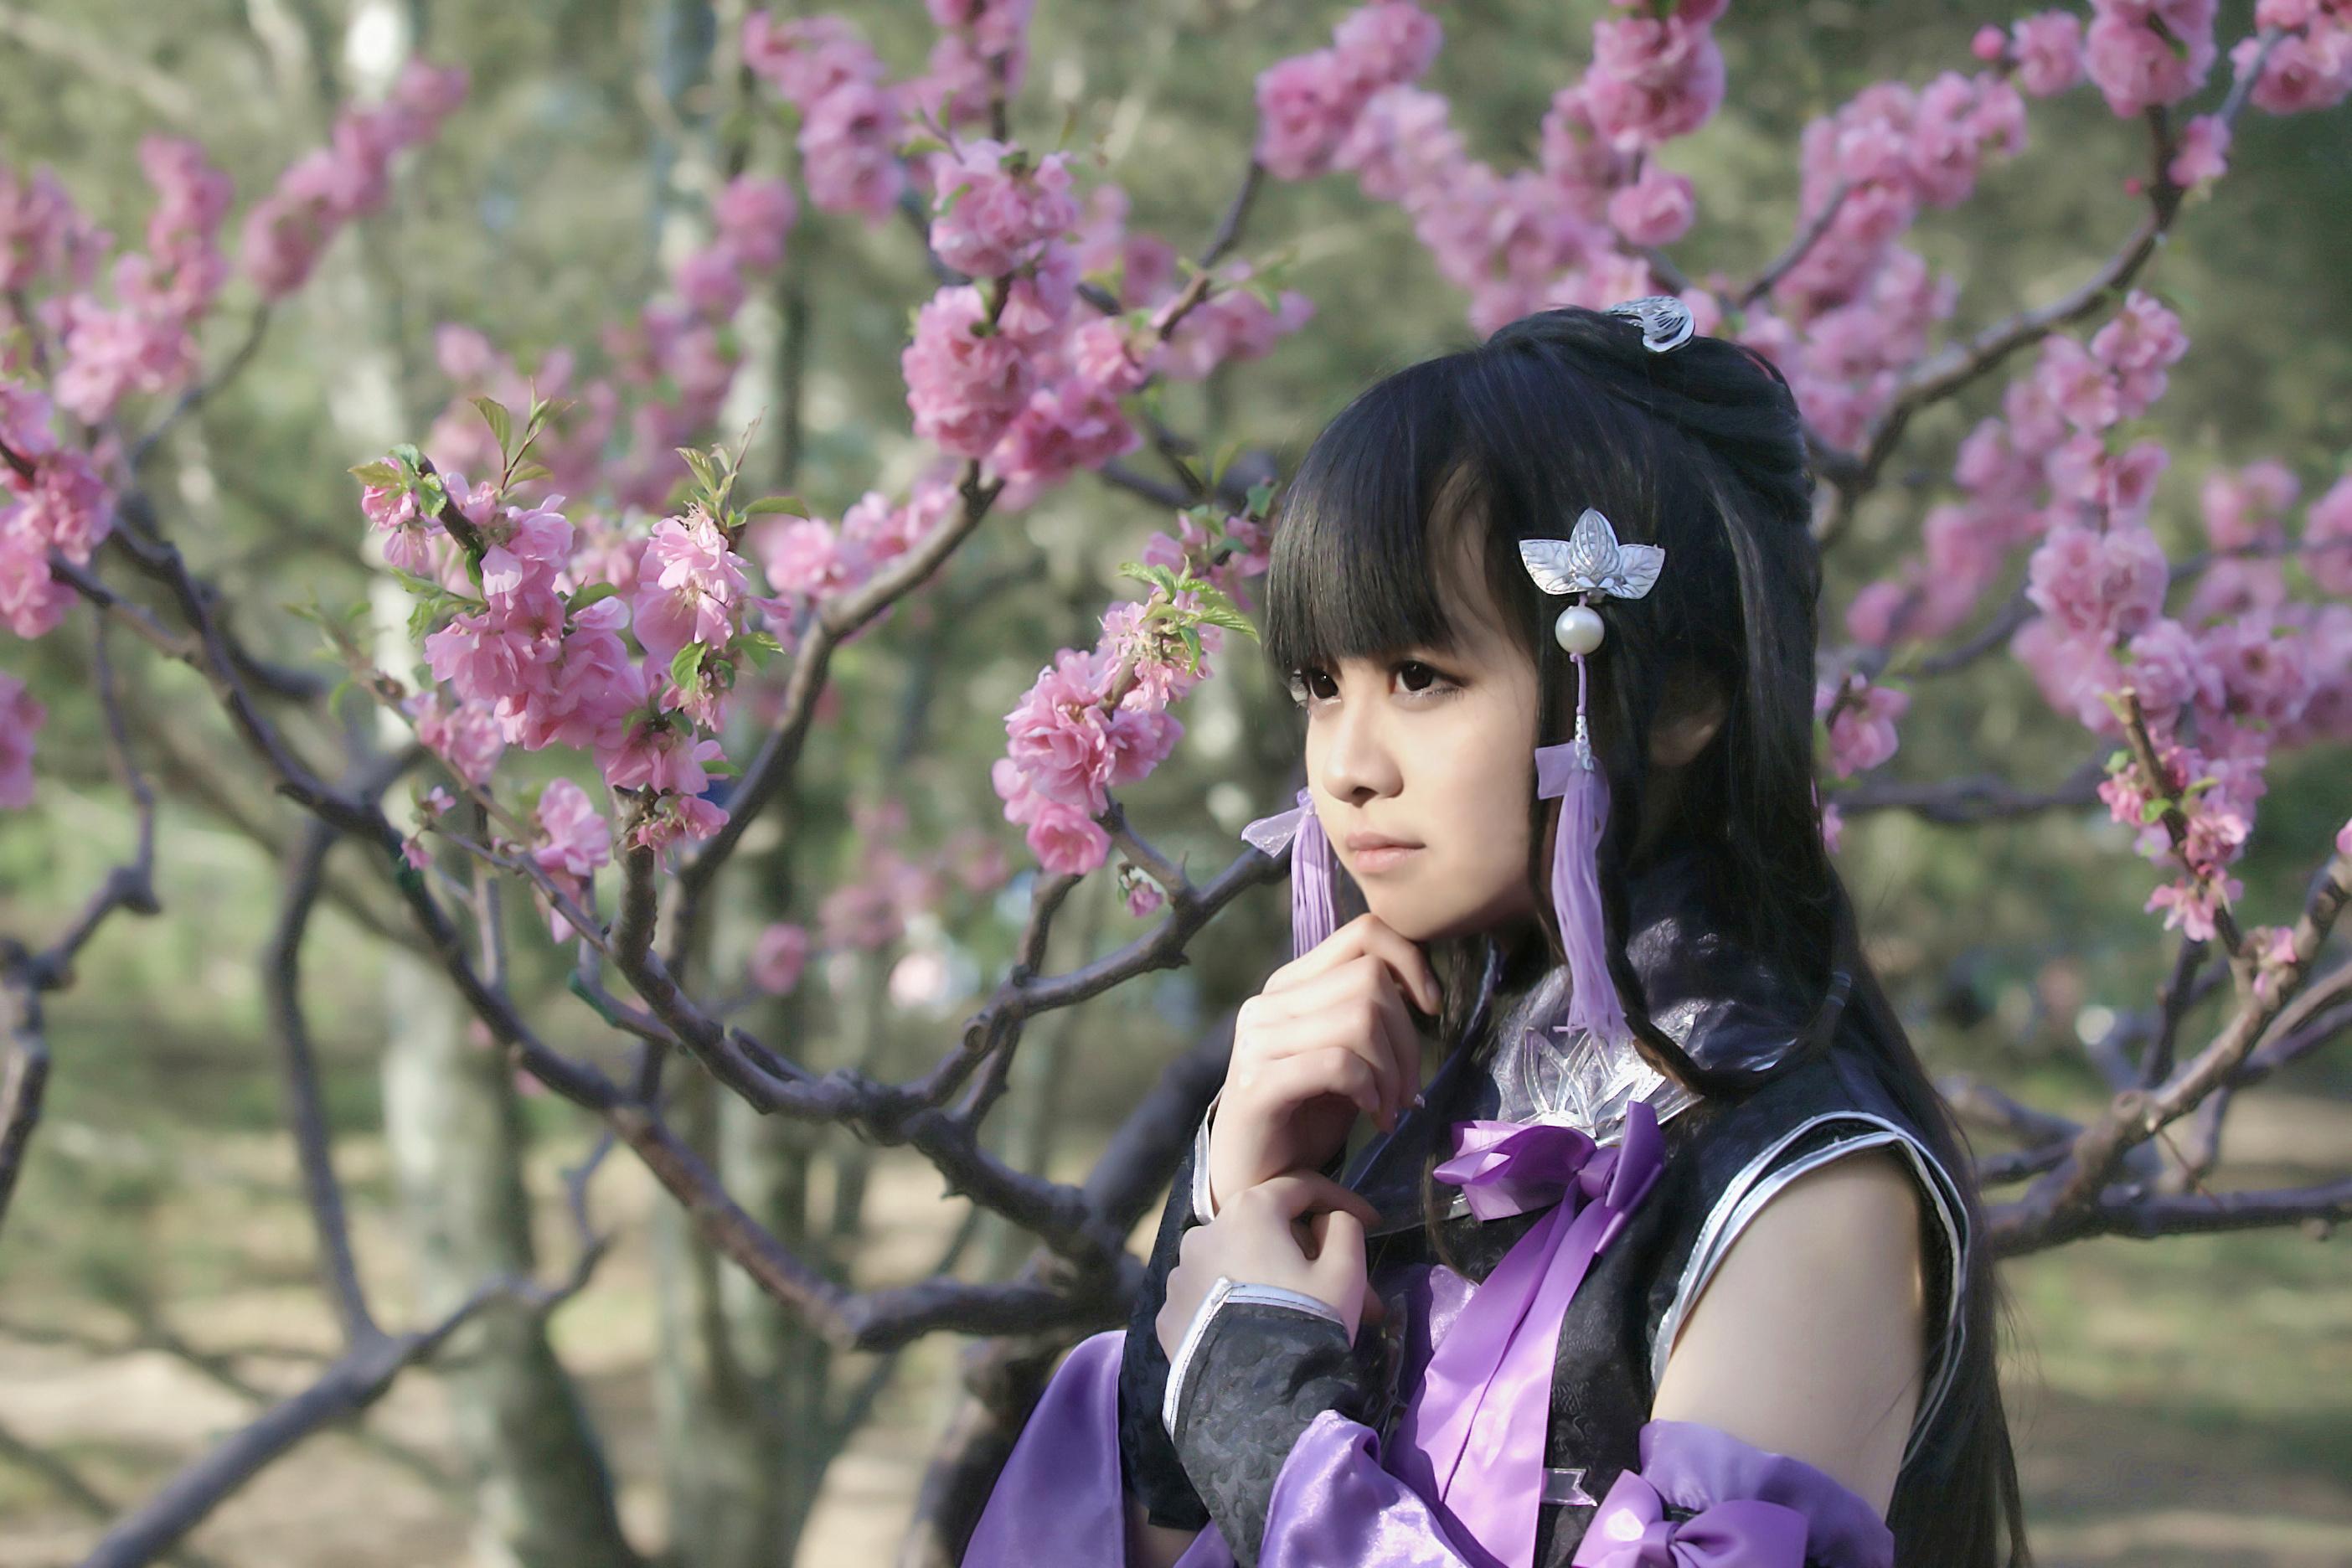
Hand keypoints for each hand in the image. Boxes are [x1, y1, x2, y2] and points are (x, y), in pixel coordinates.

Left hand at [1156, 1173, 1381, 1359]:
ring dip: (1265, 1277)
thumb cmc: (1307, 1322)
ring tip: (1298, 1315)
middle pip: (1265, 1229)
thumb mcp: (1345, 1271)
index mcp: (1248, 1212)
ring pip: (1233, 1263)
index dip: (1342, 1199)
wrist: (1257, 1400)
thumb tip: (1328, 1220)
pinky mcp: (1167, 1316)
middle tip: (1341, 1283)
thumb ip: (1344, 1228)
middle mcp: (1203, 1233)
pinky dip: (1232, 1305)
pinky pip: (1208, 1298)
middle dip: (1305, 1251)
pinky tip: (1256, 1332)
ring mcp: (1178, 1276)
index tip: (1373, 1222)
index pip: (1300, 1188)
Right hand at [1204, 912, 1440, 1217]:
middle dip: (1408, 1038)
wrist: (1253, 1181)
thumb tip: (1422, 992)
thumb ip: (1366, 1017)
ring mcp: (1258, 1041)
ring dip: (1393, 1071)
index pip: (1363, 933)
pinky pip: (1340, 1063)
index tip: (1430, 1009)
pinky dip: (1370, 1089)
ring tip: (1389, 1107)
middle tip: (1407, 1090)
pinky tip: (1373, 1115)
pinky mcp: (1259, 1084)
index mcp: (1290, 986)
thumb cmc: (1303, 1119)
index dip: (1410, 961)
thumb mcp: (1344, 1057)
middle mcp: (1268, 1003)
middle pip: (1371, 979)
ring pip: (1360, 1018)